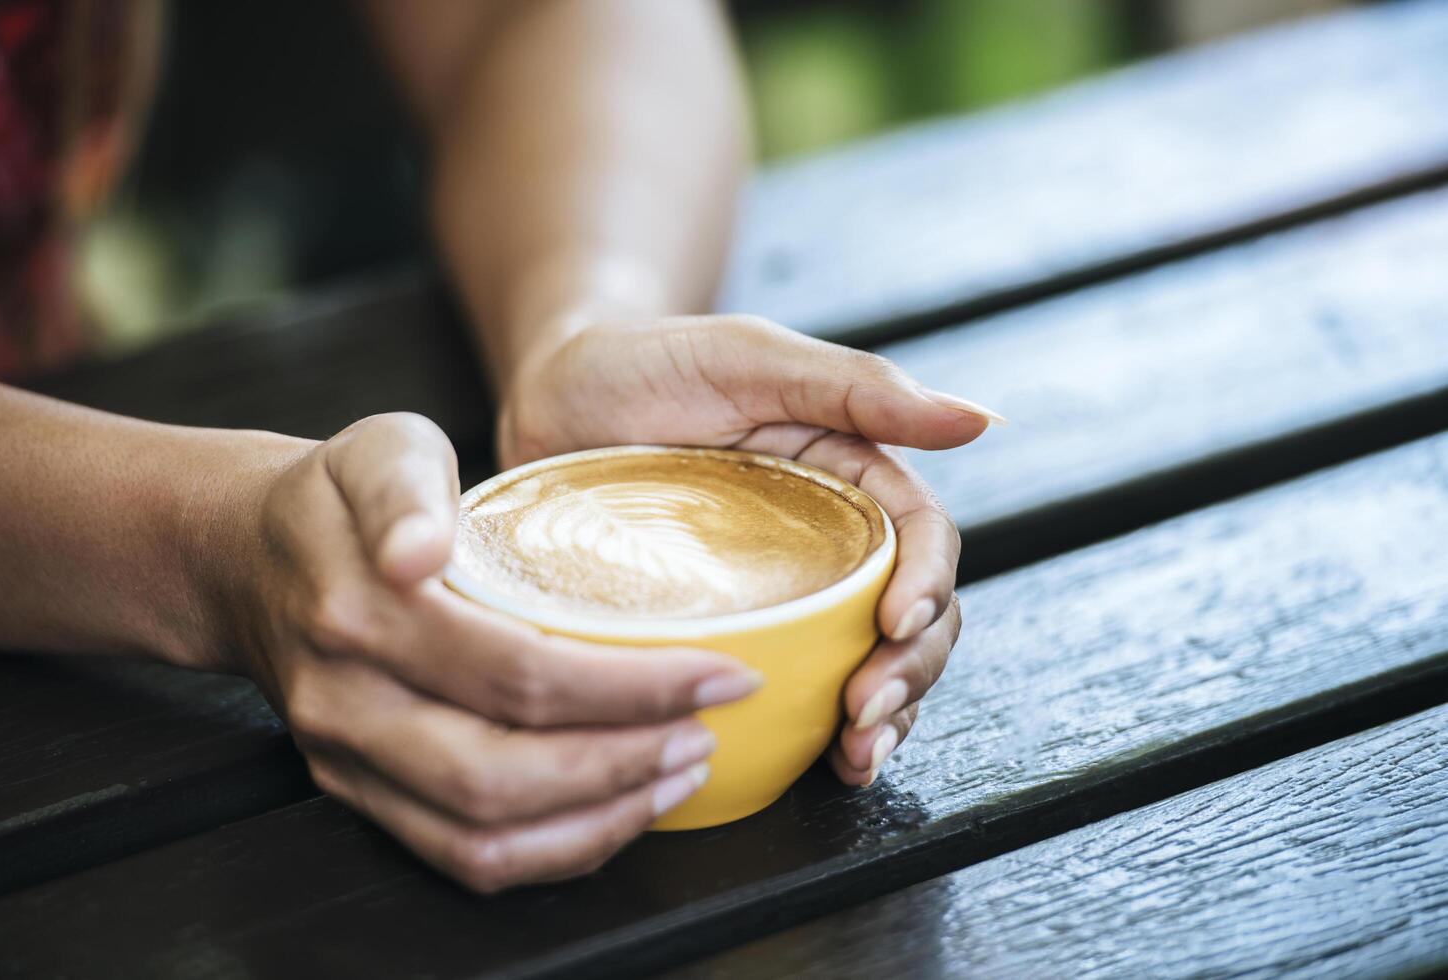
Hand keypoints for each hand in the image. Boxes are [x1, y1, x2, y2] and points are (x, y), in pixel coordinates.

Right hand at [217, 413, 760, 891]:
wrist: (246, 558)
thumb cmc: (338, 497)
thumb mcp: (376, 449)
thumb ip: (405, 488)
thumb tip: (419, 548)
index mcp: (359, 613)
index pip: (515, 671)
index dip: (631, 685)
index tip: (720, 669)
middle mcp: (347, 704)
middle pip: (501, 774)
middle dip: (626, 762)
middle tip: (710, 728)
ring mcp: (348, 762)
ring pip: (482, 838)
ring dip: (599, 820)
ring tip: (682, 772)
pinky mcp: (360, 795)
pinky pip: (462, 857)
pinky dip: (555, 850)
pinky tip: (621, 808)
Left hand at [499, 315, 1000, 785]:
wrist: (547, 399)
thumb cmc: (646, 363)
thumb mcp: (748, 359)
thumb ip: (857, 387)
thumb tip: (977, 420)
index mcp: (849, 475)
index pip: (920, 537)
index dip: (926, 585)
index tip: (895, 623)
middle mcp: (829, 540)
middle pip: (911, 615)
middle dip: (909, 671)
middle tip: (864, 713)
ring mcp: (784, 592)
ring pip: (868, 661)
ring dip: (883, 718)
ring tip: (855, 758)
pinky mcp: (731, 632)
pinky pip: (793, 685)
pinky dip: (821, 732)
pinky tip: (824, 764)